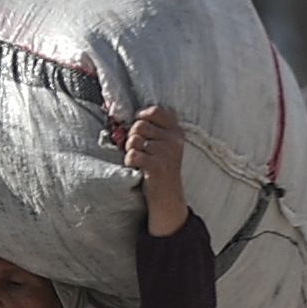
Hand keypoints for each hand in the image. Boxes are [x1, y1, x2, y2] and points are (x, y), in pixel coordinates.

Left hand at [114, 102, 189, 233]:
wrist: (168, 196)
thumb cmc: (162, 167)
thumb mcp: (166, 145)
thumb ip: (156, 128)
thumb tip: (134, 116)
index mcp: (177, 131)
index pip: (155, 110)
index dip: (141, 115)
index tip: (138, 124)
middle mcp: (174, 140)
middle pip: (139, 125)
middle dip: (132, 135)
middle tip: (136, 148)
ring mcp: (166, 152)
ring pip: (134, 140)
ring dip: (129, 149)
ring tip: (138, 158)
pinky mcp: (157, 165)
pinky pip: (132, 155)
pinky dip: (129, 161)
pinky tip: (137, 167)